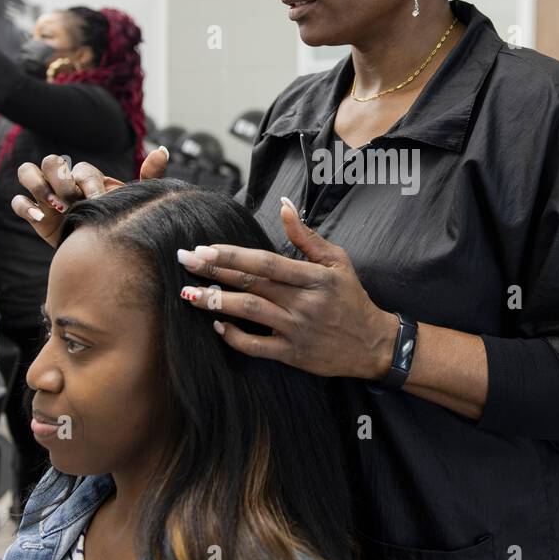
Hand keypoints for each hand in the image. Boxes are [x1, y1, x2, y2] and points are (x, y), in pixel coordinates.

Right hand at [11, 147, 170, 247]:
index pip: (81, 169)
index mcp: (87, 178)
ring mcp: (47, 197)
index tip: (97, 201)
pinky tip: (41, 219)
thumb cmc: (118, 224)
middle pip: (50, 162)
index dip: (87, 182)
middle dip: (60, 179)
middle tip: (72, 200)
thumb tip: (161, 150)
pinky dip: (25, 207)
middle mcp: (64, 182)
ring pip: (27, 172)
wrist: (104, 257)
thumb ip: (149, 177)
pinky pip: (18, 202)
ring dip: (39, 185)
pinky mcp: (35, 215)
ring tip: (56, 205)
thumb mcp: (135, 202)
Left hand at [177, 197, 396, 380]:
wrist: (372, 344)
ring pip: (249, 313)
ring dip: (216, 303)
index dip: (234, 255)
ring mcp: (296, 330)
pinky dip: (233, 337)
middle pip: (252, 284)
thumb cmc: (352, 298)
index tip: (205, 248)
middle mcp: (303, 304)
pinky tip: (216, 324)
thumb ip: (306, 236)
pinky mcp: (292, 354)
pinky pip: (255, 347)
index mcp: (315, 278)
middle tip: (186, 261)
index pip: (267, 263)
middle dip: (215, 272)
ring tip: (189, 294)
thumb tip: (284, 206)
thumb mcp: (337, 261)